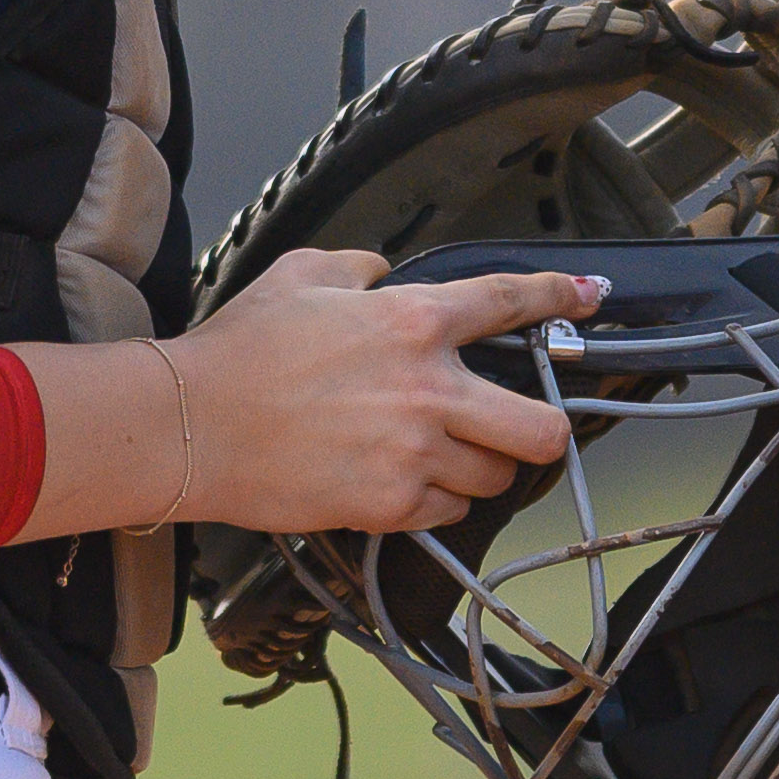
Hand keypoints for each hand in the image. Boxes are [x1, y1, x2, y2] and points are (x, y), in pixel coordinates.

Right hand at [170, 249, 600, 534]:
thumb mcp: (301, 274)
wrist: (188, 426)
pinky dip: (441, 500)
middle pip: (542, 428)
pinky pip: (450, 512)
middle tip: (520, 426)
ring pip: (498, 477)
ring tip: (449, 455)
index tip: (589, 299)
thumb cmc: (239, 350)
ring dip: (484, 467)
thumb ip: (358, 266)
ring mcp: (413, 454)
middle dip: (544, 429)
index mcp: (412, 320)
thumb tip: (385, 272)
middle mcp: (429, 389)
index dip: (561, 299)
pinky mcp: (388, 505)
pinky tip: (410, 482)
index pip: (510, 302)